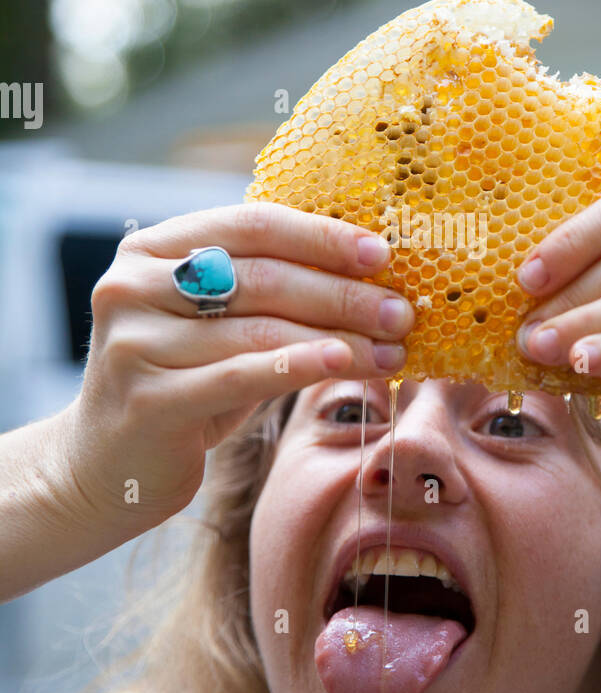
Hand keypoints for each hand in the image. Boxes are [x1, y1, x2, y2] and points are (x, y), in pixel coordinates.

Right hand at [66, 203, 411, 526]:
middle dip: (344, 293)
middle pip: (262, 277)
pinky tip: (343, 362)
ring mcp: (134, 342)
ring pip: (260, 329)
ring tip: (392, 350)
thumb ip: (268, 293)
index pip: (252, 225)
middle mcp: (133, 286)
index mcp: (152, 249)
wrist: (104, 467)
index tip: (382, 253)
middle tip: (402, 311)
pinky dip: (298, 366)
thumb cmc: (182, 384)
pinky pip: (240, 376)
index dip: (322, 237)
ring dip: (338, 337)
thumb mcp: (216, 326)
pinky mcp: (148, 399)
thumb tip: (370, 276)